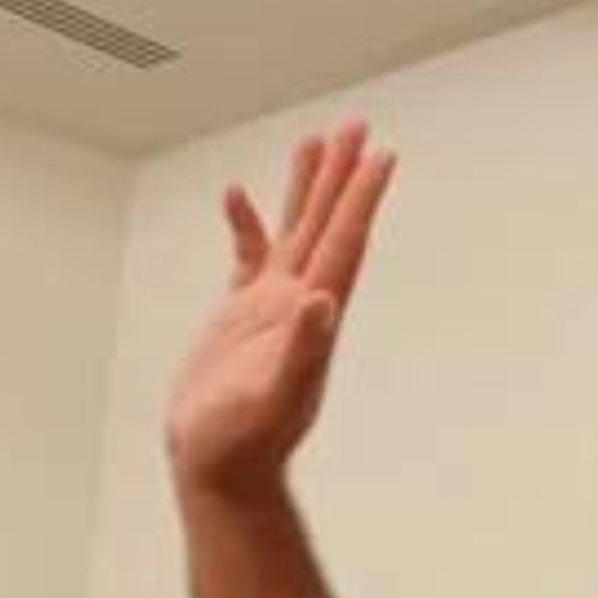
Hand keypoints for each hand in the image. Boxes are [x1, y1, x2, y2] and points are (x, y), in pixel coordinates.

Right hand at [166, 121, 398, 502]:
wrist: (218, 471)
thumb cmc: (243, 446)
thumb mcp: (274, 398)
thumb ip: (301, 351)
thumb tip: (323, 302)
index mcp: (311, 315)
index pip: (343, 243)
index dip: (362, 199)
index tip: (380, 155)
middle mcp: (299, 304)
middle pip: (327, 225)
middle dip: (342, 176)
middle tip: (357, 126)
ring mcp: (270, 309)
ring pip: (294, 232)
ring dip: (307, 190)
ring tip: (315, 143)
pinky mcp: (240, 319)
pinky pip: (248, 257)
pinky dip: (247, 225)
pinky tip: (237, 196)